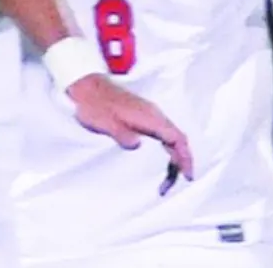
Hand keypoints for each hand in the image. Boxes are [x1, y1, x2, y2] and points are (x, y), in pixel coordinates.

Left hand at [66, 75, 193, 181]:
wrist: (85, 86)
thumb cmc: (93, 105)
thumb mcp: (105, 122)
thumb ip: (123, 134)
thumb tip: (137, 144)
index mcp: (148, 116)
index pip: (177, 137)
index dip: (185, 157)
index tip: (187, 175)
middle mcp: (153, 114)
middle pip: (177, 139)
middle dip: (180, 162)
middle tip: (170, 185)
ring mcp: (148, 114)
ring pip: (170, 137)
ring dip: (172, 157)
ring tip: (166, 179)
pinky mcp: (141, 116)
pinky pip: (161, 134)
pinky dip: (165, 149)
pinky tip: (160, 161)